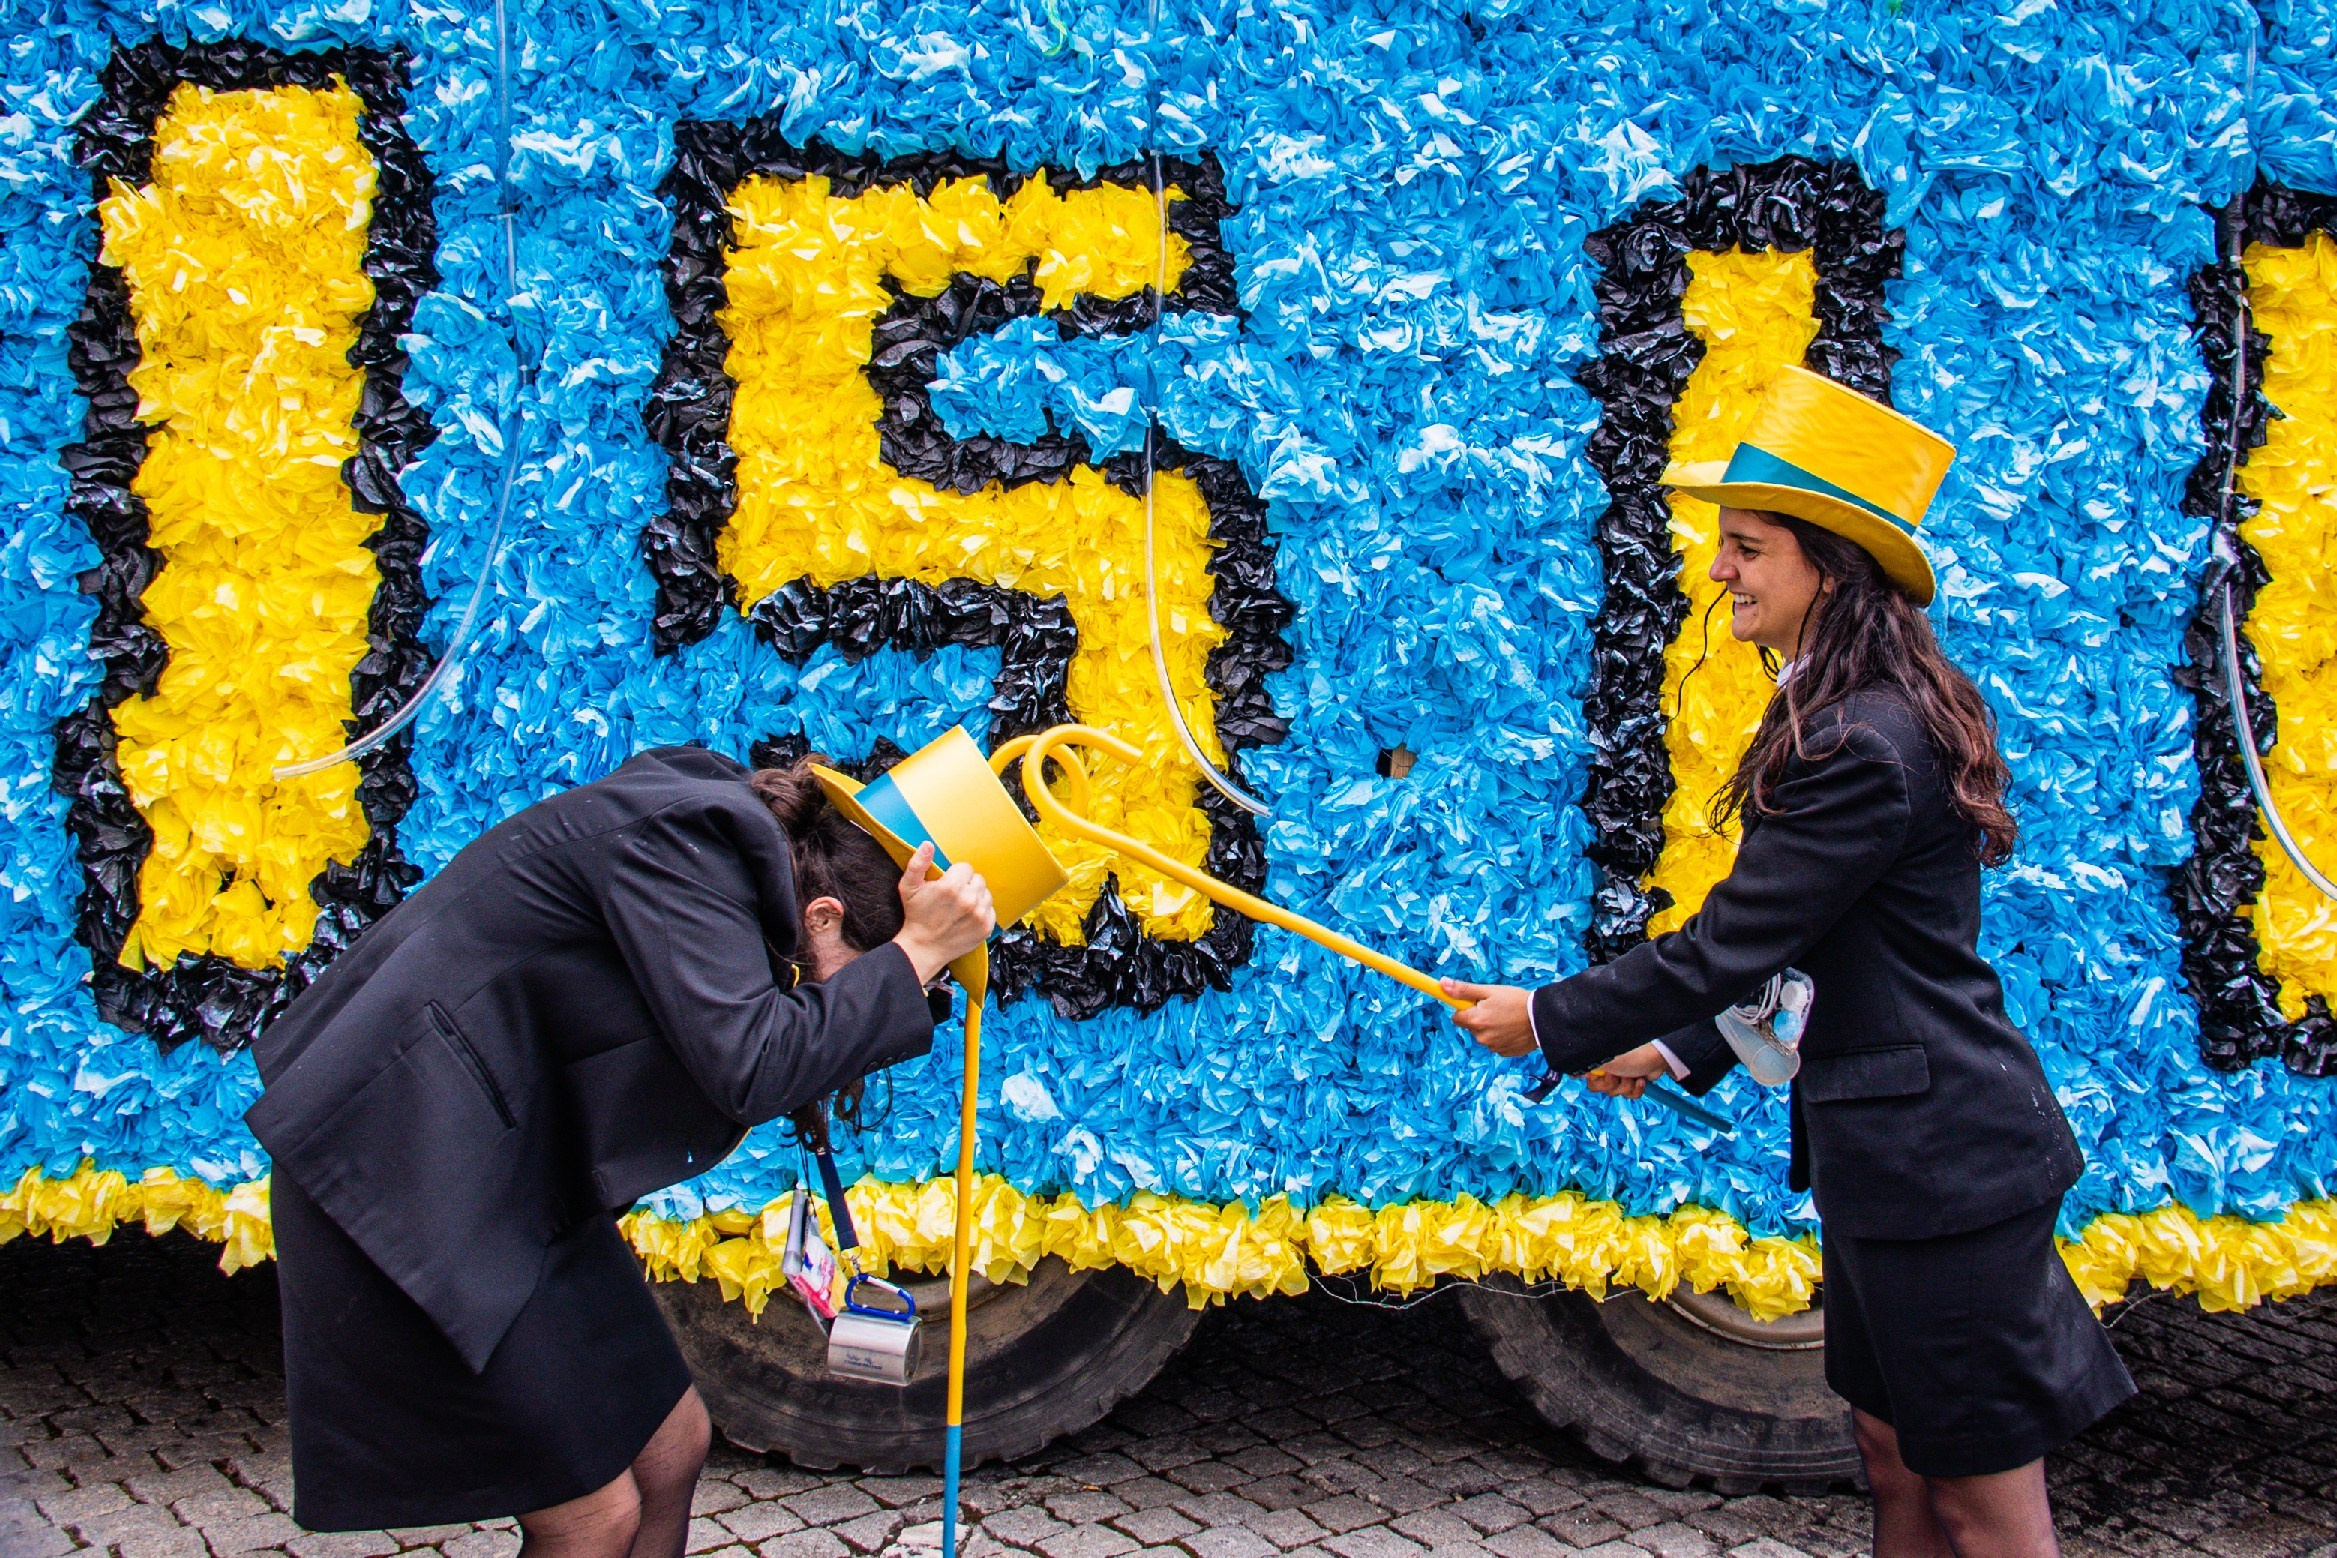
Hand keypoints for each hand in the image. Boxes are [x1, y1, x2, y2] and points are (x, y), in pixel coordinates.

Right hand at [892, 843, 995, 982]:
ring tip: (960, 907)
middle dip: (966, 884)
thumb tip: (927, 844)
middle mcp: (969, 900)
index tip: (946, 885)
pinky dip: (981, 911)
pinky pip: (990, 909)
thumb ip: (918, 863)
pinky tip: (966, 917)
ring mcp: (980, 914)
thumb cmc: (916, 916)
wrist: (923, 948)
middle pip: (977, 879)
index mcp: (952, 887)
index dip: (955, 875)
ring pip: (985, 893)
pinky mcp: (986, 927)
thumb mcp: (908, 887)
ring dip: (975, 897)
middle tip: (953, 897)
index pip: (965, 867)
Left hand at [1440, 979, 1537, 1057]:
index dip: (1465, 1009)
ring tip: (1507, 1018)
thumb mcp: (1489, 991)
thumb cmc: (1516, 1000)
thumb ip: (1464, 990)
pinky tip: (1512, 1028)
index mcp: (1475, 1020)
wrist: (1543, 1018)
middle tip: (1496, 1008)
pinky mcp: (1504, 1053)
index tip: (1475, 1003)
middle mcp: (1481, 1037)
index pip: (1456, 1017)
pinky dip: (1501, 1036)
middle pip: (1470, 1026)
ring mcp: (1493, 1047)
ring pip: (1483, 1035)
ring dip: (1490, 1028)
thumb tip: (1442, 984)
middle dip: (1479, 1018)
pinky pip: (1495, 1043)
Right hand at [1584, 1043, 1669, 1100]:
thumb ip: (1587, 1065)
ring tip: (1632, 1076)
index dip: (1593, 1080)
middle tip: (1617, 1075)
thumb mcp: (1607, 1059)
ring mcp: (1620, 1075)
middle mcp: (1606, 1067)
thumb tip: (1571, 1072)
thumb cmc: (1632, 1053)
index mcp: (1598, 1060)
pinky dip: (1636, 1089)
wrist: (1657, 1058)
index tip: (1600, 1076)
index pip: (1584, 1075)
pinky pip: (1628, 1095)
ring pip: (1614, 1093)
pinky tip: (1640, 1080)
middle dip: (1611, 1085)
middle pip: (1598, 1088)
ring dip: (1625, 1087)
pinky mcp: (1632, 1082)